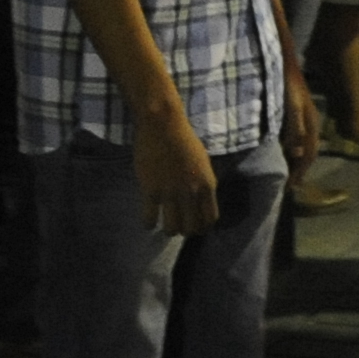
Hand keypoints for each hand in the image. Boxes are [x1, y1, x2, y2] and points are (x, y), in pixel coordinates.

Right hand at [139, 113, 220, 236]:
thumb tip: (201, 202)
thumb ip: (203, 184)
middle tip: (178, 227)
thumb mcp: (203, 164)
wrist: (163, 126)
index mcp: (207, 185)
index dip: (202, 227)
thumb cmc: (184, 141)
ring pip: (171, 229)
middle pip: (191, 228)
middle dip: (185, 231)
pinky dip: (149, 224)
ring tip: (164, 225)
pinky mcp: (150, 190)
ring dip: (168, 231)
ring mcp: (170, 193)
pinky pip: (150, 219)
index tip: (195, 227)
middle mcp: (191, 193)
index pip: (210, 219)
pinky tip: (148, 221)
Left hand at [280, 63, 320, 178]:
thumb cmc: (287, 84)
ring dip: (295, 160)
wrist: (284, 62)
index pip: (309, 154)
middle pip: (308, 152)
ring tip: (284, 173)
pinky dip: (290, 149)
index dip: (300, 172)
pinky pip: (296, 137)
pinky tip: (281, 150)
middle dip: (299, 169)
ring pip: (302, 145)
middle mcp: (311, 123)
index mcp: (311, 124)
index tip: (290, 187)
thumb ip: (294, 129)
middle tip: (287, 185)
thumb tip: (298, 154)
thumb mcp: (290, 106)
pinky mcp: (296, 113)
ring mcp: (304, 118)